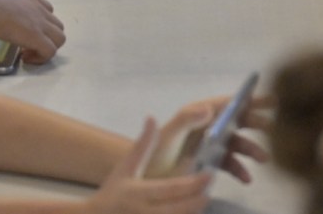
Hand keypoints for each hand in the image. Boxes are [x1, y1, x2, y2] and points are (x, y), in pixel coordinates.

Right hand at [0, 0, 65, 64]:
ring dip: (47, 47)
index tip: (23, 31)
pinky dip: (41, 58)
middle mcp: (38, 7)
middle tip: (27, 44)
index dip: (39, 22)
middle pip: (56, 25)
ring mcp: (40, 22)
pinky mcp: (37, 37)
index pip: (46, 8)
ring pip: (60, 38)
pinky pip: (51, 51)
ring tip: (29, 53)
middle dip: (46, 36)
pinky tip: (25, 58)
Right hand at [85, 118, 209, 213]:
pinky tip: (193, 212)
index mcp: (139, 192)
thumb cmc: (112, 192)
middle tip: (211, 187)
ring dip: (194, 212)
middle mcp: (145, 212)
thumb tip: (152, 117)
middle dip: (199, 200)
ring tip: (204, 200)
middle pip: (180, 209)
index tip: (210, 174)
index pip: (172, 189)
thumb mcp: (125, 168)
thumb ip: (142, 146)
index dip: (193, 183)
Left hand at [144, 95, 271, 181]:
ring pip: (238, 144)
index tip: (270, 99)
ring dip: (252, 149)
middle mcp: (209, 127)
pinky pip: (231, 164)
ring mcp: (212, 145)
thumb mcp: (169, 135)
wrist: (146, 179)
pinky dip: (240, 171)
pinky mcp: (212, 163)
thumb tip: (209, 108)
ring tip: (264, 158)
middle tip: (273, 128)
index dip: (249, 99)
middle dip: (256, 123)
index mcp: (199, 115)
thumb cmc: (154, 152)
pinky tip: (246, 179)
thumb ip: (186, 120)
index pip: (227, 103)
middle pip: (238, 121)